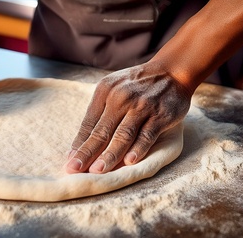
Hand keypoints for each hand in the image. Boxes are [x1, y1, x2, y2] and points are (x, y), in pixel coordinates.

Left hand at [65, 63, 191, 173]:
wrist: (171, 72)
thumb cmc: (136, 86)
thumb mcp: (114, 88)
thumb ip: (100, 111)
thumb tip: (82, 143)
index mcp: (105, 90)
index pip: (89, 123)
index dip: (79, 144)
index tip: (71, 162)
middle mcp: (121, 97)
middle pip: (102, 131)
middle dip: (87, 152)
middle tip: (75, 169)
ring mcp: (142, 106)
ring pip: (123, 135)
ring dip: (110, 154)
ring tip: (98, 170)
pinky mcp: (161, 115)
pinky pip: (147, 135)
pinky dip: (138, 148)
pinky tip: (129, 162)